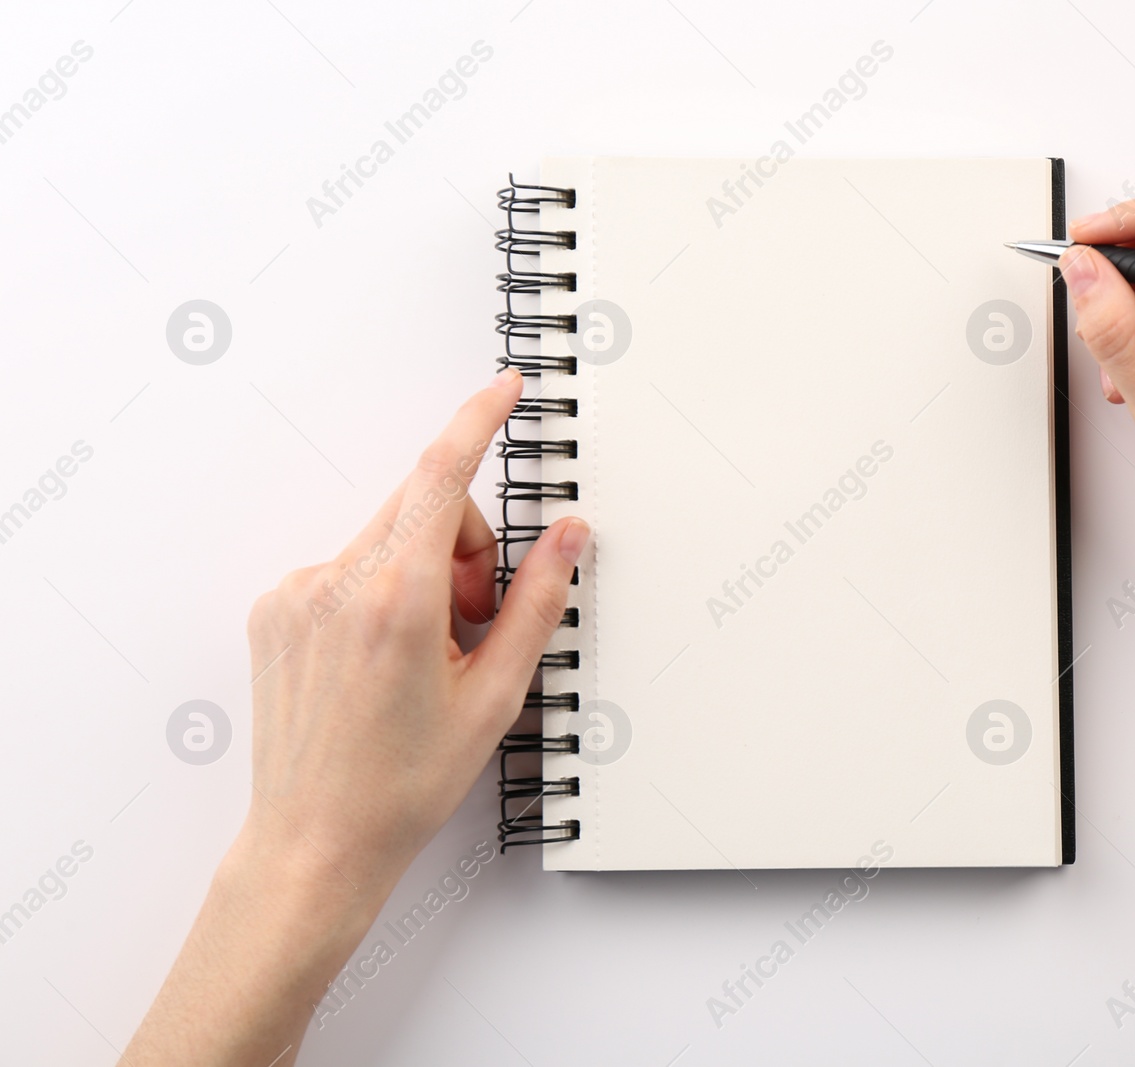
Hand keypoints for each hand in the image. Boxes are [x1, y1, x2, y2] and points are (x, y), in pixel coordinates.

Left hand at [243, 369, 586, 900]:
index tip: (503, 391)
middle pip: (423, 510)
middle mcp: (335, 582)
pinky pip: (347, 568)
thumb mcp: (496, 694)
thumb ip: (538, 600)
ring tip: (428, 655)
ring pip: (386, 539)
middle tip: (477, 623)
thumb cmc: (402, 784)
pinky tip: (384, 660)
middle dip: (465, 550)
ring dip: (422, 574)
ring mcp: (295, 594)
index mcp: (396, 599)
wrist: (315, 841)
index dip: (479, 422)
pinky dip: (379, 594)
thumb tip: (568, 536)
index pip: (443, 475)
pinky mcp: (274, 610)